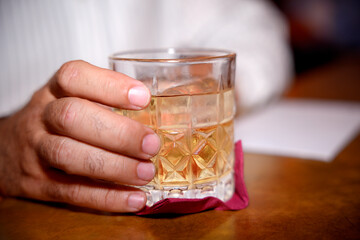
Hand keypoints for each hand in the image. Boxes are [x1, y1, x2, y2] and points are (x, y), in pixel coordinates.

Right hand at [0, 60, 159, 211]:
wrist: (8, 149)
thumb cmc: (57, 120)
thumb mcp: (73, 98)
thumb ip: (109, 98)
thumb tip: (166, 101)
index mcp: (56, 90)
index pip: (74, 77)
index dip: (109, 86)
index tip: (143, 98)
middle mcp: (42, 116)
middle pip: (72, 117)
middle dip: (117, 133)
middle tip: (151, 145)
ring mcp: (36, 150)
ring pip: (69, 156)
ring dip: (113, 167)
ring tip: (146, 173)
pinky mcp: (37, 183)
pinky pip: (70, 192)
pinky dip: (105, 198)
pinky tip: (134, 199)